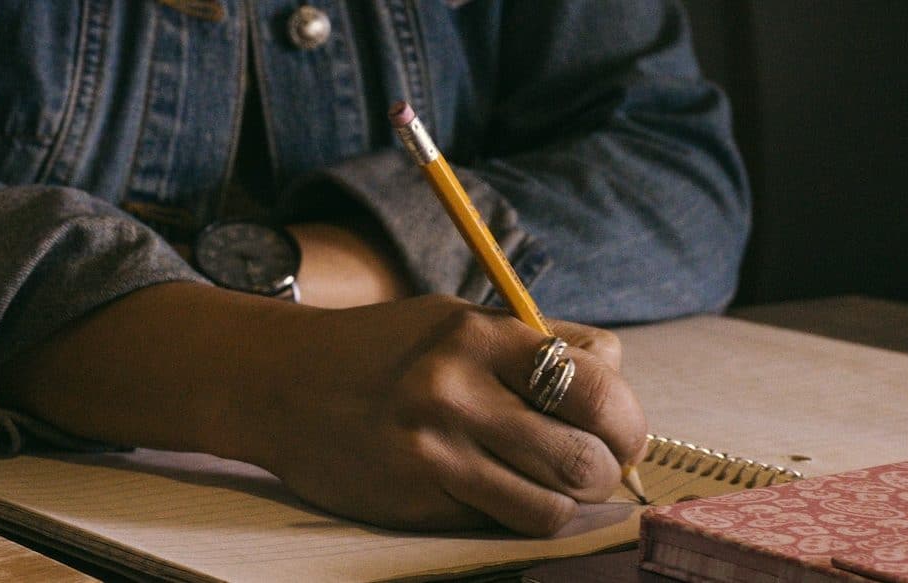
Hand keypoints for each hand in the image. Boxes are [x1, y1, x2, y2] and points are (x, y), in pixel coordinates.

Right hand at [231, 294, 646, 535]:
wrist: (280, 383)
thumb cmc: (386, 349)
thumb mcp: (458, 319)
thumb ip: (538, 342)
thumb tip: (618, 376)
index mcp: (482, 336)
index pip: (598, 386)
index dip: (627, 420)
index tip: (619, 431)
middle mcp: (459, 393)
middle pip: (584, 457)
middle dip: (605, 470)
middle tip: (594, 466)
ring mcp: (435, 453)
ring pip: (551, 506)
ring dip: (566, 502)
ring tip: (548, 482)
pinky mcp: (415, 499)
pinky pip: (500, 522)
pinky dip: (515, 512)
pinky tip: (495, 488)